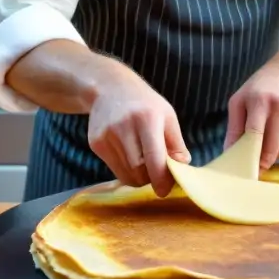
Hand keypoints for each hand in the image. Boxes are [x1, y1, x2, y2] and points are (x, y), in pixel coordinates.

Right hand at [87, 66, 190, 196]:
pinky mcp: (95, 143)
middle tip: (157, 172)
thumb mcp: (167, 116)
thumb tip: (183, 168)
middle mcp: (124, 127)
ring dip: (138, 176)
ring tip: (144, 162)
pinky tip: (129, 154)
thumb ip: (176, 144)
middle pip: (138, 171)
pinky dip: (125, 170)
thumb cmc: (145, 104)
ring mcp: (106, 135)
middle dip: (150, 178)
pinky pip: (114, 169)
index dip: (161, 179)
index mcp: (147, 119)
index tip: (165, 190)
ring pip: (125, 174)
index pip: (153, 159)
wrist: (110, 87)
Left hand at [224, 51, 278, 169]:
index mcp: (261, 100)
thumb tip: (229, 152)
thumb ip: (234, 127)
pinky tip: (276, 138)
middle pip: (273, 146)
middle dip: (263, 161)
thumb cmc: (260, 87)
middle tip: (255, 167)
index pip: (255, 133)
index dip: (251, 154)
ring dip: (273, 155)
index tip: (246, 168)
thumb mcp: (240, 100)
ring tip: (264, 149)